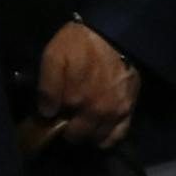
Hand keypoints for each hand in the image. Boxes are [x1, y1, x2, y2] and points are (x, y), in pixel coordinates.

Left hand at [37, 20, 139, 147]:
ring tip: (80, 122)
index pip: (55, 125)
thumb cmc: (79, 44)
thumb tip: (46, 113)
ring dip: (87, 135)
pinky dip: (107, 138)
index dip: (49, 122)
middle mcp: (95, 111)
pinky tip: (98, 131)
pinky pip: (118, 136)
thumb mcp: (53, 57)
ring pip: (97, 139)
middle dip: (67, 131)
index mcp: (74, 99)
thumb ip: (47, 87)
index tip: (48, 116)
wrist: (113, 35)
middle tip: (64, 118)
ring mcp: (114, 113)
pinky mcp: (128, 110)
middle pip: (76, 136)